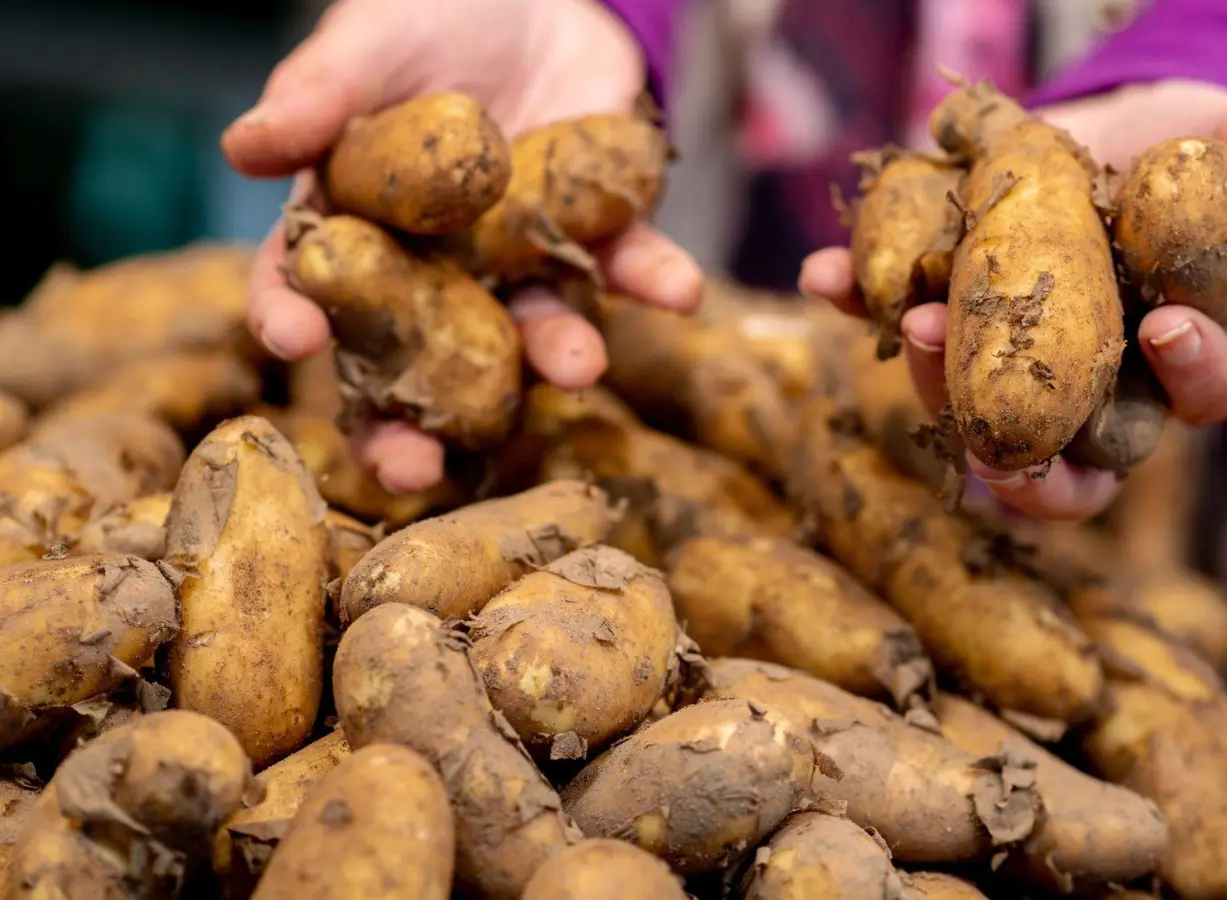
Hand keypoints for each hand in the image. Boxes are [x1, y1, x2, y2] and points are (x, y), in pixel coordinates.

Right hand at [222, 0, 702, 492]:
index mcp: (361, 227)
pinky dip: (654, 279)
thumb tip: (243, 148)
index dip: (295, 315)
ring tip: (577, 368)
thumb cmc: (432, 15)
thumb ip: (318, 94)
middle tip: (413, 471)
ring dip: (557, 355)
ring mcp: (522, 261)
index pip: (312, 284)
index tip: (290, 341)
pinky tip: (679, 291)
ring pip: (533, 330)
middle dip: (417, 422)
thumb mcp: (372, 41)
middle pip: (419, 360)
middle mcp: (441, 269)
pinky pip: (628, 268)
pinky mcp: (598, 236)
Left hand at [800, 80, 1226, 519]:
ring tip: (914, 324)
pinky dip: (861, 303)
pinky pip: (900, 327)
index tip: (1165, 326)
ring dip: (942, 379)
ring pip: (981, 412)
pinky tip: (829, 277)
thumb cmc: (1183, 156)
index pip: (1207, 390)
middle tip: (1004, 432)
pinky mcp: (947, 323)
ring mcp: (1015, 367)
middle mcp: (1102, 386)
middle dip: (1036, 444)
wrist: (1101, 135)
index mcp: (1188, 354)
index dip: (1194, 370)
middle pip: (1078, 452)